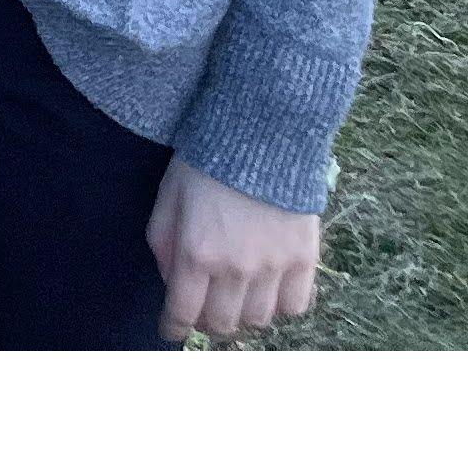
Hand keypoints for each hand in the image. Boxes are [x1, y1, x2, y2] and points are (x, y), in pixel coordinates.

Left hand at [148, 157, 321, 343]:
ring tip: (235, 301)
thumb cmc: (205, 162)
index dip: (173, 328)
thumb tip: (171, 281)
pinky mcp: (305, 260)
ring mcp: (274, 267)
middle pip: (222, 323)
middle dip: (206, 324)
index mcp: (196, 253)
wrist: (261, 136)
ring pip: (259, 320)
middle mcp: (236, 268)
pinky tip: (269, 293)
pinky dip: (281, 307)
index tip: (170, 332)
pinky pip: (295, 306)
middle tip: (202, 313)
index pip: (182, 310)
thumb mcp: (167, 197)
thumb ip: (162, 243)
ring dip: (242, 316)